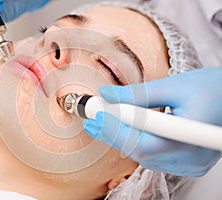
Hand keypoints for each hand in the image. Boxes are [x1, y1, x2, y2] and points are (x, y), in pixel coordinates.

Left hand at [84, 68, 221, 176]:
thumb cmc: (213, 89)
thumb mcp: (175, 85)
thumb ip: (139, 93)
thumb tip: (108, 95)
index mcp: (191, 135)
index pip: (143, 142)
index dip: (116, 130)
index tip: (97, 114)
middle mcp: (191, 157)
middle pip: (140, 152)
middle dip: (113, 133)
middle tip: (93, 119)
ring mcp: (190, 164)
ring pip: (145, 157)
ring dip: (123, 138)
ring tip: (105, 122)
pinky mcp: (188, 163)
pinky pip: (154, 158)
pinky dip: (137, 143)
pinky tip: (128, 130)